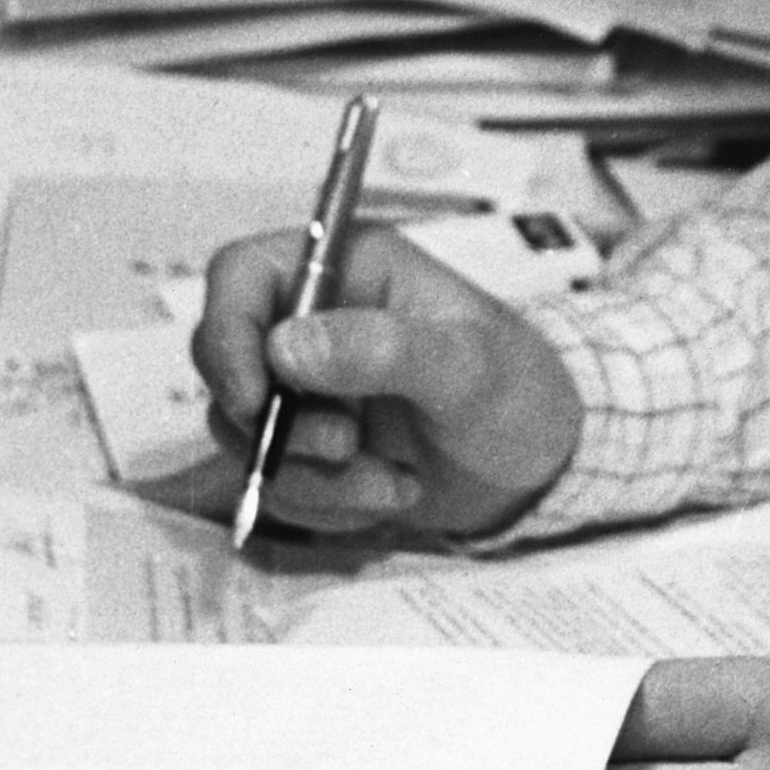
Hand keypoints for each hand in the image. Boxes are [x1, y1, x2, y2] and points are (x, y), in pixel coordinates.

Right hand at [189, 224, 583, 539]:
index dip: (227, 331)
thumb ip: (384, 349)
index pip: (243, 273)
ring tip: (392, 478)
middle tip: (346, 447)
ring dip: (312, 476)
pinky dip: (328, 503)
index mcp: (351, 266)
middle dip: (279, 424)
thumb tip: (287, 346)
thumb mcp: (468, 366)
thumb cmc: (520, 392)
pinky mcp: (310, 445)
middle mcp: (317, 319)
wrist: (542, 465)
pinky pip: (276, 482)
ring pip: (247, 435)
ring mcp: (308, 385)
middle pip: (227, 361)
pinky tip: (392, 490)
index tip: (257, 398)